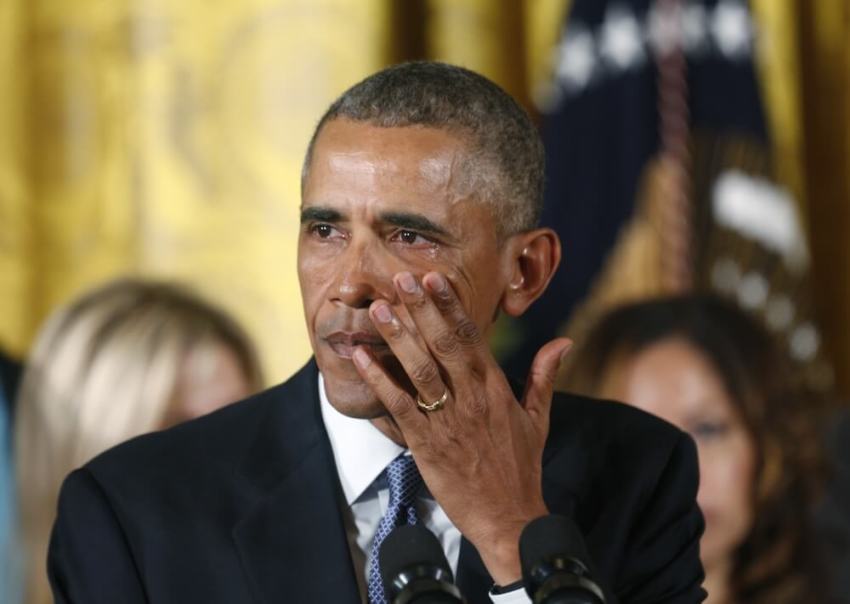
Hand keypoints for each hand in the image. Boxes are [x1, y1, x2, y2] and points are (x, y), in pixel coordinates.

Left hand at [351, 270, 571, 583]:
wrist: (509, 518)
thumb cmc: (521, 467)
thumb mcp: (539, 418)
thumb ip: (545, 375)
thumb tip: (564, 340)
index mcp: (497, 388)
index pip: (472, 337)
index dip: (450, 306)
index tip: (434, 278)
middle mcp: (472, 398)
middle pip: (444, 344)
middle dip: (422, 309)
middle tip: (401, 278)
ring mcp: (448, 421)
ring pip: (420, 370)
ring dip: (397, 337)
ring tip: (379, 308)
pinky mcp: (427, 444)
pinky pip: (399, 406)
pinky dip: (379, 380)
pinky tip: (360, 358)